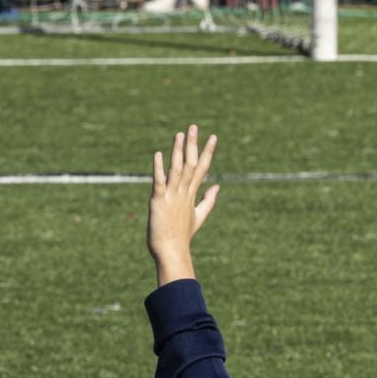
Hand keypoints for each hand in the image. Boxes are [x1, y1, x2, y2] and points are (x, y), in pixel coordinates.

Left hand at [148, 124, 219, 285]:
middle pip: (191, 164)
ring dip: (178, 151)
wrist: (171, 251)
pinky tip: (158, 154)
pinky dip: (158, 168)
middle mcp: (184, 192)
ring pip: (177, 169)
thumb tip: (217, 186)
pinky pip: (159, 181)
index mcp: (192, 194)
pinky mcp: (158, 201)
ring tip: (179, 134)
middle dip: (193, 144)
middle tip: (194, 126)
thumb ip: (209, 200)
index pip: (203, 168)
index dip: (208, 152)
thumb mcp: (199, 216)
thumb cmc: (182, 236)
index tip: (213, 136)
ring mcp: (172, 196)